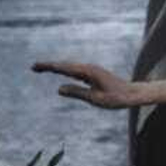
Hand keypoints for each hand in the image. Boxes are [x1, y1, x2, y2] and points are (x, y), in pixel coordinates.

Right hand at [31, 61, 165, 109]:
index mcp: (88, 72)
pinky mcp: (93, 74)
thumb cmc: (116, 98)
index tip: (36, 66)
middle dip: (49, 66)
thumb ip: (77, 93)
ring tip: (41, 68)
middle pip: (64, 65)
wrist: (133, 94)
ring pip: (69, 67)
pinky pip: (75, 71)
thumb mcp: (95, 99)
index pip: (64, 69)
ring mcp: (90, 70)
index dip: (49, 67)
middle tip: (33, 67)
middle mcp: (88, 68)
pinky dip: (64, 70)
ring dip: (55, 67)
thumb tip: (59, 89)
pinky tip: (60, 72)